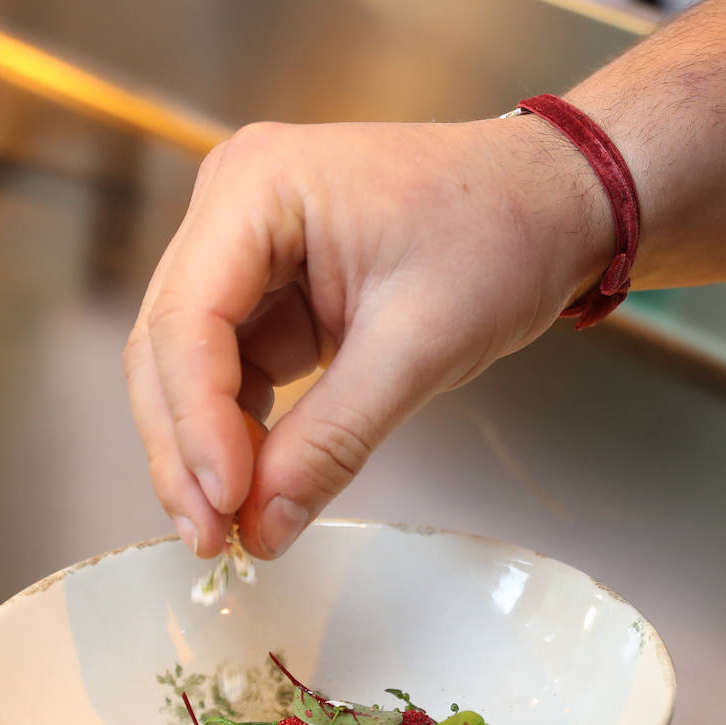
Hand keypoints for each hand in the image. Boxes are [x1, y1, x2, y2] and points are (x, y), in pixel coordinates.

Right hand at [124, 117, 610, 558]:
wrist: (556, 204)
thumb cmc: (503, 235)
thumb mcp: (420, 344)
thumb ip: (333, 439)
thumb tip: (263, 527)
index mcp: (257, 187)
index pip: (188, 319)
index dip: (195, 421)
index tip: (223, 503)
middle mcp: (233, 208)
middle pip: (170, 346)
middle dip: (188, 447)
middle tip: (210, 537)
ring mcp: (248, 250)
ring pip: (193, 367)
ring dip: (208, 448)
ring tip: (231, 528)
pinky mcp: (274, 291)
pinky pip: (236, 371)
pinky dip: (244, 432)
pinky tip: (258, 488)